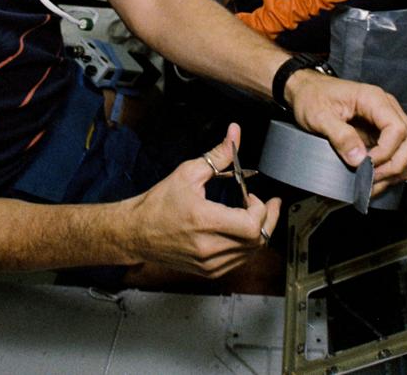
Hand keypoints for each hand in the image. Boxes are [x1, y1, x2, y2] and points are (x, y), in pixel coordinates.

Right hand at [124, 124, 280, 277]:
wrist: (136, 233)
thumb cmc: (158, 204)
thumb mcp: (188, 173)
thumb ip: (217, 155)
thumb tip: (235, 134)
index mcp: (204, 222)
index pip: (252, 225)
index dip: (261, 209)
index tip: (254, 196)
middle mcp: (209, 247)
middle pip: (257, 240)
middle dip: (268, 219)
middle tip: (271, 204)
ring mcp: (210, 264)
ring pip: (251, 253)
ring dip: (259, 232)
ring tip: (256, 215)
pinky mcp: (209, 272)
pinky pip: (239, 261)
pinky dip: (246, 246)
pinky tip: (242, 231)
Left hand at [287, 70, 406, 195]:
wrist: (307, 91)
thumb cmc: (313, 96)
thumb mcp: (319, 115)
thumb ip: (339, 136)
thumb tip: (358, 158)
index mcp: (373, 99)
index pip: (397, 128)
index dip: (386, 151)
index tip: (367, 164)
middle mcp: (386, 108)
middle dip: (396, 164)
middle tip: (373, 178)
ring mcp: (386, 121)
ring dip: (397, 170)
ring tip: (374, 183)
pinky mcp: (382, 133)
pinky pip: (398, 153)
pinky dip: (392, 170)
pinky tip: (376, 179)